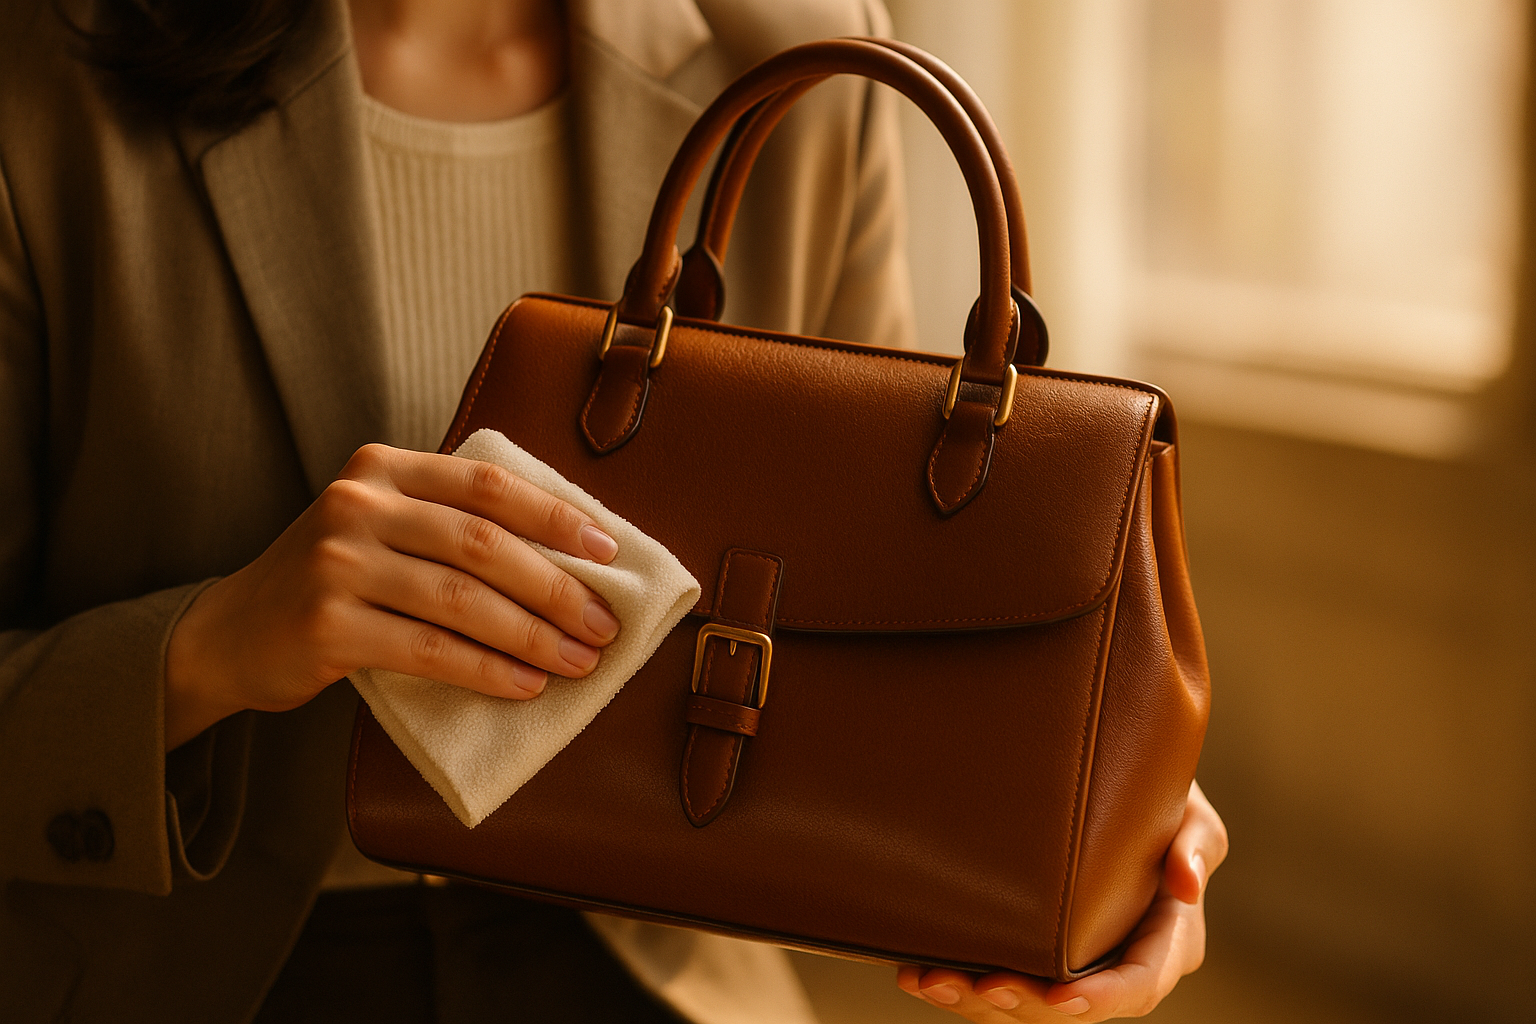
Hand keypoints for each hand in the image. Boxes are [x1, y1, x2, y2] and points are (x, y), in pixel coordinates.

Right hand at [164, 444, 620, 749]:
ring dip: (533, 636)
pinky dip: (487, 670)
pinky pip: (429, 650)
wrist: (229, 633)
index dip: (556, 517)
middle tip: (604, 624)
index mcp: (383, 468)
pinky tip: (526, 685)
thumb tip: (571, 558)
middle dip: (556, 588)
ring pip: (462, 600)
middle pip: (483, 544)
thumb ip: (452, 523)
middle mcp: (357, 504)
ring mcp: (336, 563)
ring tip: (579, 661)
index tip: (609, 552)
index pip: (488, 484)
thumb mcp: (382, 527)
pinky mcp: (325, 625)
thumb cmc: (335, 581)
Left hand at [897, 781, 1227, 1020]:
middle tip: (980, 984)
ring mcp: (1070, 964)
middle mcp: (1117, 964)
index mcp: (1166, 943)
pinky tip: (915, 972)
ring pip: (1022, 1003)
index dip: (1099, 999)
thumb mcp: (1190, 814)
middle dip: (1022, 1004)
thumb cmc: (1159, 798)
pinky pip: (994, 981)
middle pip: (1068, 1007)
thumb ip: (1196, 844)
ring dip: (973, 1000)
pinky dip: (955, 981)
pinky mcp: (1031, 953)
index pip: (1137, 987)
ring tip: (930, 979)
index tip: (1059, 997)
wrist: (1116, 785)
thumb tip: (1188, 883)